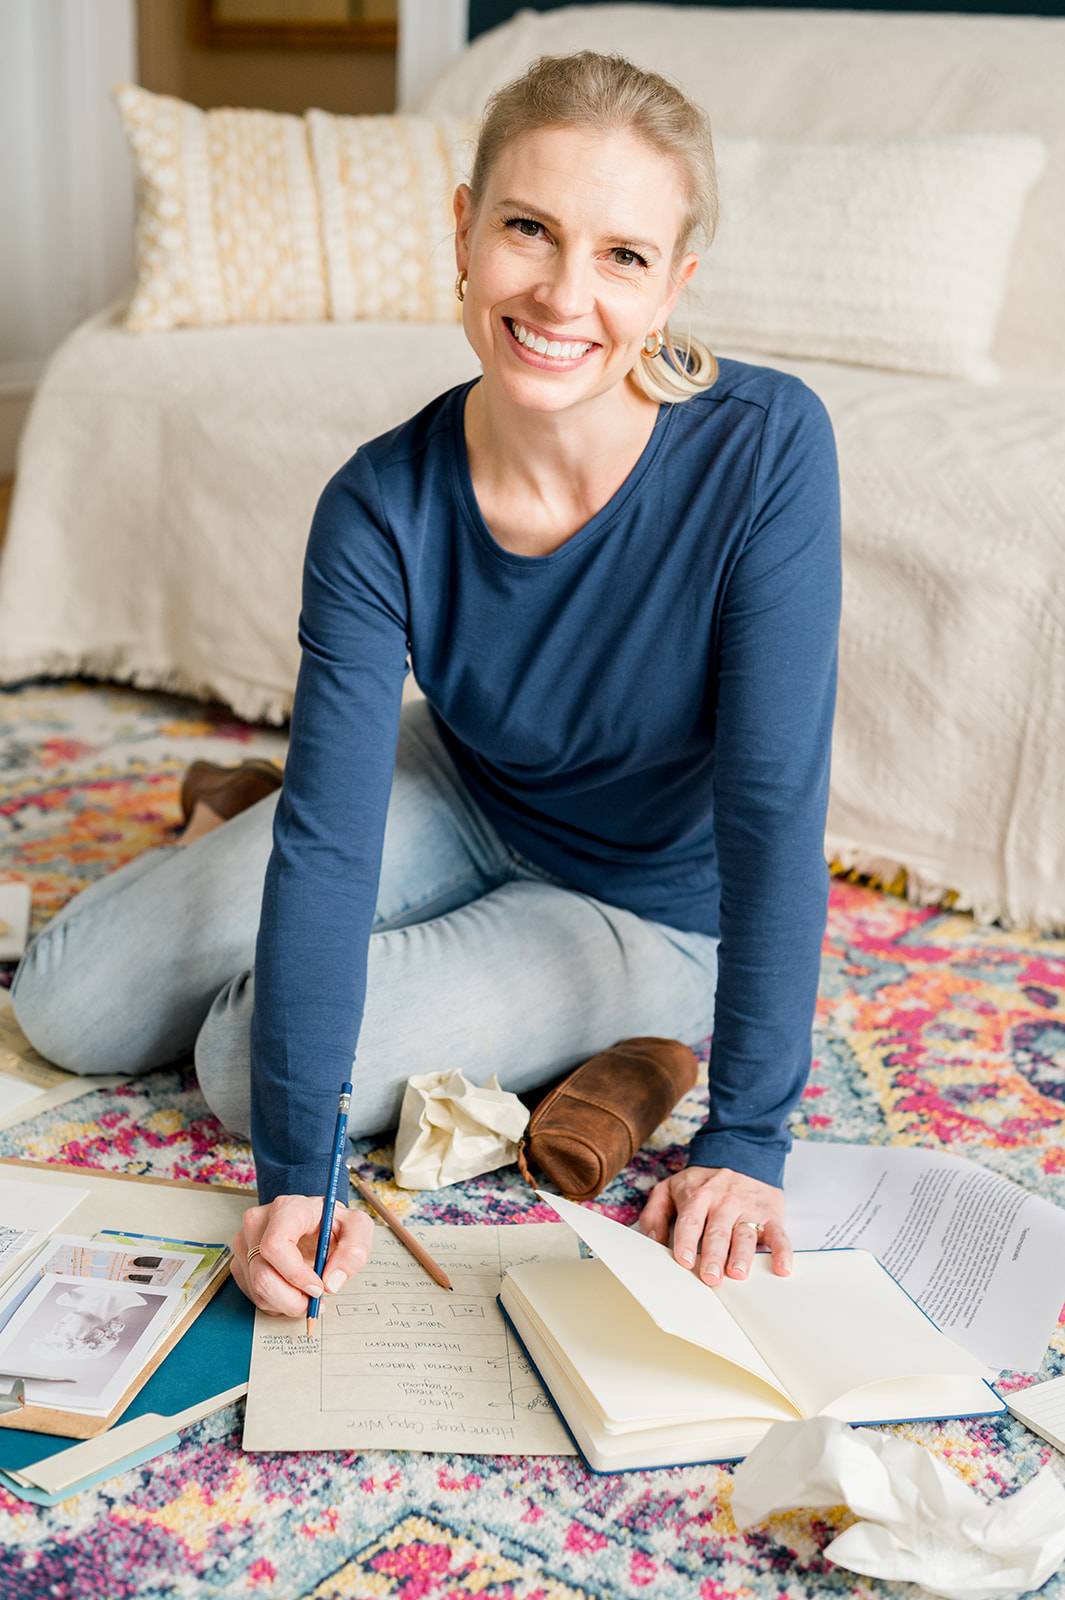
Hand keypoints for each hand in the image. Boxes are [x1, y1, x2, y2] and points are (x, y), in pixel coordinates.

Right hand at [231, 1195, 372, 1315]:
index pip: (275, 1245)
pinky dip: (275, 1302)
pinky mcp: (241, 1259)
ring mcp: (245, 1240)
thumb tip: (332, 1283)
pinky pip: (253, 1293)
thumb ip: (353, 1253)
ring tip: (307, 1294)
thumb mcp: (357, 1229)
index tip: (317, 1288)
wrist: (314, 1219)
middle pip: (262, 1274)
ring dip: (286, 1303)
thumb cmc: (332, 1222)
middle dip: (292, 1299)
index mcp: (288, 1208)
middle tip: (315, 1302)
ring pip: (257, 1288)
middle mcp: (259, 1221)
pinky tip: (292, 1290)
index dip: (294, 1274)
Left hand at [636, 1166, 791, 1285]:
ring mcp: (749, 1209)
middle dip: (713, 1255)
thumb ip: (655, 1213)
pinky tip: (782, 1267)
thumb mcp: (671, 1187)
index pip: (690, 1220)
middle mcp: (724, 1202)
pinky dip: (782, 1251)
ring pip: (745, 1234)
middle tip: (709, 1276)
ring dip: (742, 1255)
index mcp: (698, 1196)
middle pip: (718, 1231)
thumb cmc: (703, 1181)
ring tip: (737, 1273)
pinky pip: (779, 1234)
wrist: (743, 1154)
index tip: (683, 1260)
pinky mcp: (771, 1215)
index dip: (685, 1240)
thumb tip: (652, 1242)